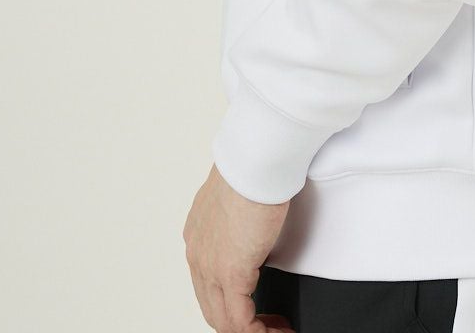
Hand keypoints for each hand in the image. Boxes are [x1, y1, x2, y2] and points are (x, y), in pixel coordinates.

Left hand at [183, 163, 292, 331]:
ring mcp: (210, 267)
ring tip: (276, 329)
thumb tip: (257, 223)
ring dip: (252, 330)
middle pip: (212, 308)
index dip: (231, 300)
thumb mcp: (240, 197)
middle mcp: (199, 254)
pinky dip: (259, 331)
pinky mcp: (231, 274)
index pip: (208, 283)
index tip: (254, 303)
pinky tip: (276, 328)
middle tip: (267, 323)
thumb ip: (240, 217)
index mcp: (199, 235)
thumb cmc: (254, 166)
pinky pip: (240, 322)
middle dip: (241, 322)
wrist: (255, 160)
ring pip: (223, 320)